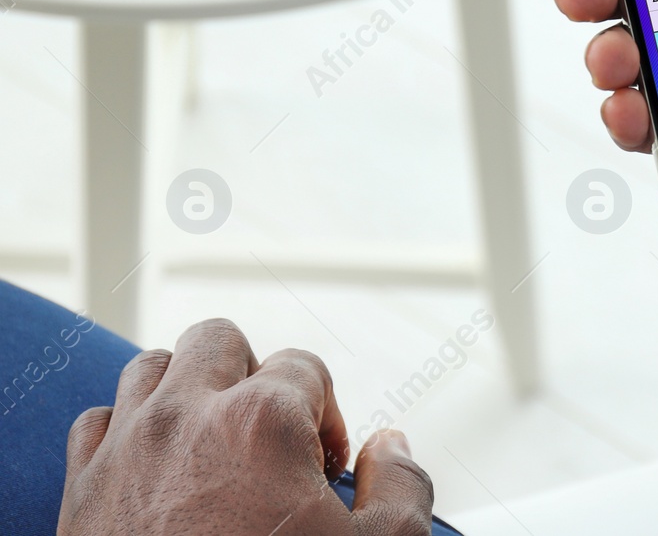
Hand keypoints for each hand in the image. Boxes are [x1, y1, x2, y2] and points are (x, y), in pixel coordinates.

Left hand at [58, 319, 434, 535]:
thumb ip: (402, 488)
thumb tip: (391, 445)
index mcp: (263, 419)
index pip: (305, 367)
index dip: (328, 415)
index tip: (323, 472)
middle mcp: (187, 415)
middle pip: (219, 340)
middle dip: (251, 376)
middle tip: (271, 440)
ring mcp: (126, 448)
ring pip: (152, 367)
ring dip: (186, 392)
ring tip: (214, 448)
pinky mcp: (83, 490)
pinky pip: (98, 422)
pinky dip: (127, 433)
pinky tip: (158, 476)